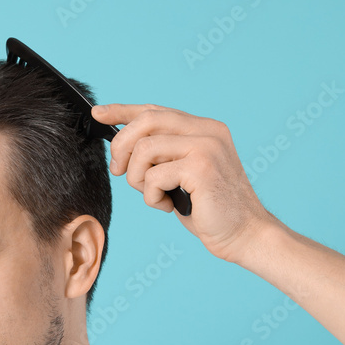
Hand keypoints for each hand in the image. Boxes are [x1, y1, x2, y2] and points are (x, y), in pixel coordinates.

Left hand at [91, 103, 281, 262]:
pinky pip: (153, 177)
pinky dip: (151, 197)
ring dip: (137, 178)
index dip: (123, 111)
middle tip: (118, 171)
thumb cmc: (211, 209)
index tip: (99, 113)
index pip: (156, 110)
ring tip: (154, 194)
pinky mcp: (201, 168)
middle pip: (146, 121)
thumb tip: (123, 148)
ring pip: (144, 150)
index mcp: (204, 128)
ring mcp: (206, 147)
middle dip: (122, 147)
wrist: (244, 234)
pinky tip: (168, 206)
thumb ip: (162, 156)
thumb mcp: (182, 175)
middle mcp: (207, 131)